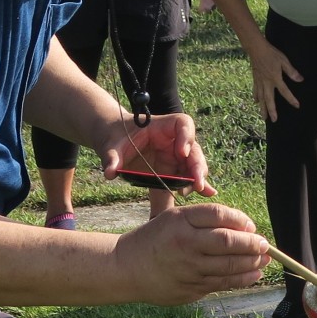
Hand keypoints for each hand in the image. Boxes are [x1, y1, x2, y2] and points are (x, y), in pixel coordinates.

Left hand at [99, 111, 214, 195]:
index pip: (183, 124)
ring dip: (197, 177)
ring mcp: (175, 155)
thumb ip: (112, 158)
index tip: (181, 152)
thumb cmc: (114, 137)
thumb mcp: (111, 146)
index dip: (186, 136)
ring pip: (194, 164)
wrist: (113, 143)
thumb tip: (110, 173)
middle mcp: (173, 140)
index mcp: (161, 126)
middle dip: (197, 165)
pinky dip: (196, 184)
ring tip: (196, 190)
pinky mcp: (173, 169)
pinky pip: (187, 176)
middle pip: (193, 148)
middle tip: (196, 182)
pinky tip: (206, 193)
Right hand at [111, 202, 268, 304]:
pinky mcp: (190, 288)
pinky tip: (254, 273)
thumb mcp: (173, 218)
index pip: (218, 214)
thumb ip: (204, 219)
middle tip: (265, 244)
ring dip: (252, 263)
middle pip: (228, 241)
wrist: (126, 268)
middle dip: (252, 244)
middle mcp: (185, 243)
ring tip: (264, 259)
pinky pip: (222, 283)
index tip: (251, 226)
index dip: (241, 219)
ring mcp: (188, 268)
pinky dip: (243, 278)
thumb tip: (244, 227)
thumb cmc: (155, 239)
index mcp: (180, 221)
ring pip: (229, 265)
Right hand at [245, 38, 302, 122]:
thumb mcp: (284, 61)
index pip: (285, 91)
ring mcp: (259, 81)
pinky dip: (255, 97)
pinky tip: (255, 101)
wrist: (256, 48)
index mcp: (275, 78)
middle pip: (269, 100)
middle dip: (271, 111)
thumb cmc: (271, 53)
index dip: (291, 99)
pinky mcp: (255, 78)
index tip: (297, 105)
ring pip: (261, 98)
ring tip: (263, 117)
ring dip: (262, 108)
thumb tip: (300, 79)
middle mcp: (266, 82)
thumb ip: (291, 71)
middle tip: (273, 120)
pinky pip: (255, 90)